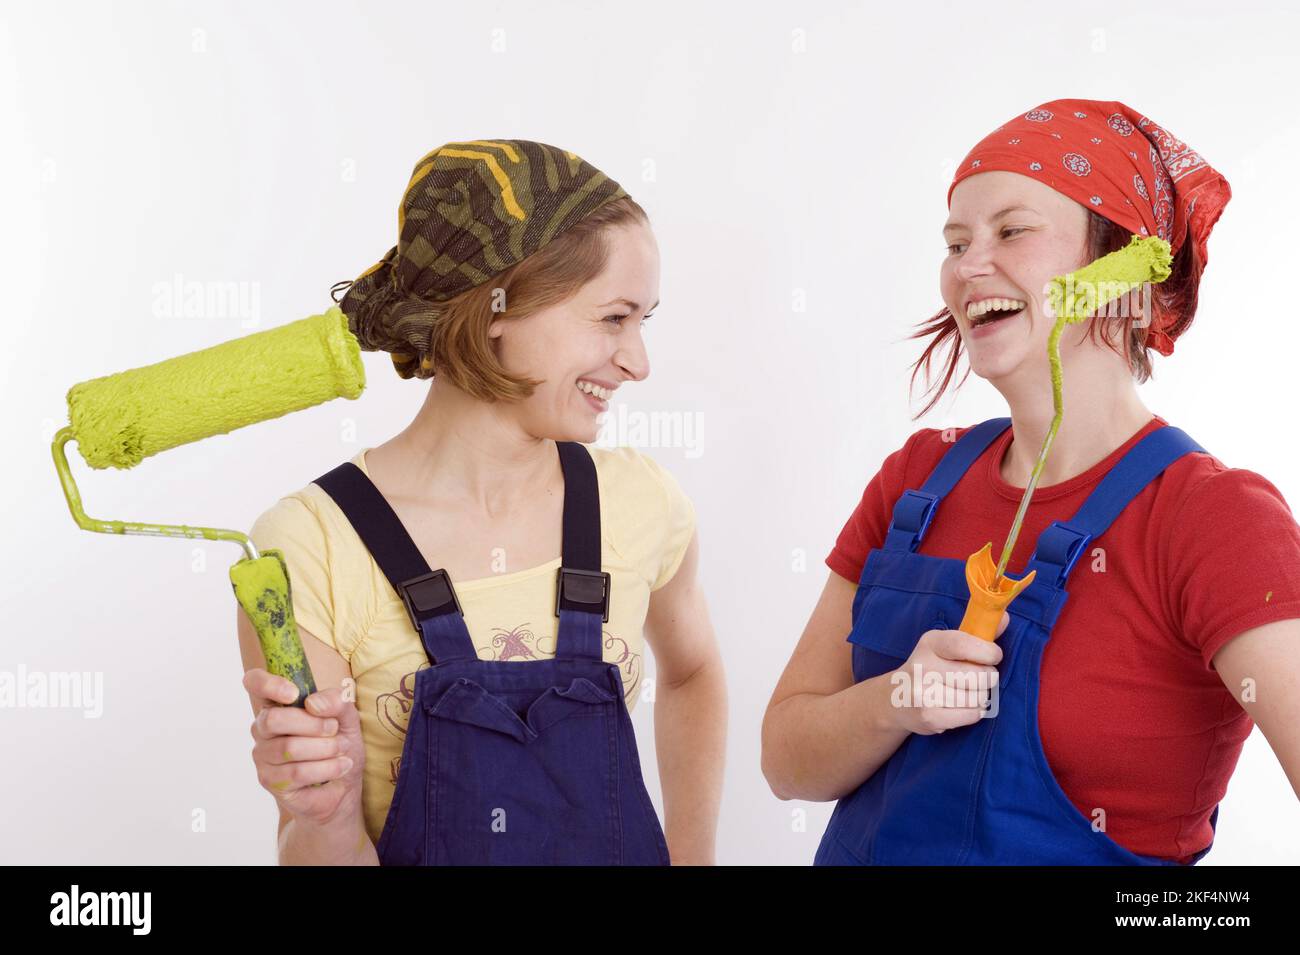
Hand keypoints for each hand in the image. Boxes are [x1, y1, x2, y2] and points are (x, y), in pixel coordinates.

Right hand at [244, 668, 364, 826]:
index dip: (269, 684)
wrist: (344, 785)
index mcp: (277, 704)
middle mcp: (262, 728)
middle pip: (274, 719)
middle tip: (334, 730)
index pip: (255, 683)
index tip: (294, 693)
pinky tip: (341, 767)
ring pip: (289, 748)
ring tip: (342, 750)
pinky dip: (328, 768)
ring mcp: (263, 756)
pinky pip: (298, 772)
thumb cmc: (340, 745)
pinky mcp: (270, 781)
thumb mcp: (347, 718)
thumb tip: (314, 704)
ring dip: (326, 749)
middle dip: (313, 725)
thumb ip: (336, 701)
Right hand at [887, 611, 1007, 735]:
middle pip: (978, 676)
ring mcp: (923, 693)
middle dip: (988, 678)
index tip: (994, 656)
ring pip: (977, 697)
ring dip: (980, 697)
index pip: (963, 644)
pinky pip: (971, 715)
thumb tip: (1005, 618)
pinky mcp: (928, 717)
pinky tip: (962, 707)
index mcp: (930, 643)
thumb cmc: (931, 667)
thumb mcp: (946, 645)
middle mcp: (923, 666)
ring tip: (967, 693)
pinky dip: (974, 712)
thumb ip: (976, 633)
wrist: (895, 699)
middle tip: (980, 678)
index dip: (987, 652)